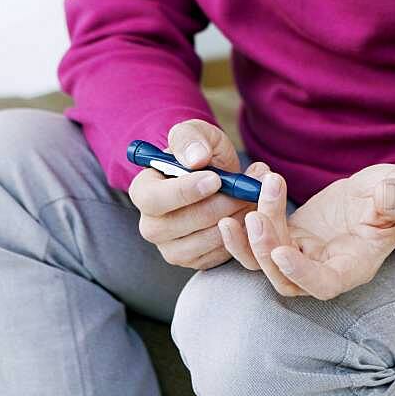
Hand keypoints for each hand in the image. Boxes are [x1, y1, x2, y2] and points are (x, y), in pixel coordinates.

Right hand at [127, 119, 271, 270]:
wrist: (217, 177)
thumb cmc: (200, 153)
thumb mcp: (195, 134)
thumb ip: (191, 139)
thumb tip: (195, 159)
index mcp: (143, 192)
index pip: (155, 199)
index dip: (186, 191)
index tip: (216, 179)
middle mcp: (150, 225)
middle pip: (182, 223)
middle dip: (220, 204)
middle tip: (247, 187)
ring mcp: (171, 248)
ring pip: (205, 240)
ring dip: (234, 217)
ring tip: (252, 195)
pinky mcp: (194, 261)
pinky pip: (218, 254)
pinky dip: (239, 233)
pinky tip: (248, 212)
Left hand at [218, 163, 394, 298]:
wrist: (379, 189)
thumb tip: (388, 199)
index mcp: (355, 265)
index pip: (324, 285)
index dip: (301, 275)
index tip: (281, 251)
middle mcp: (325, 267)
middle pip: (284, 279)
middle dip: (265, 251)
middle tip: (255, 216)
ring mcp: (303, 254)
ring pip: (265, 261)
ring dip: (250, 236)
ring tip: (246, 200)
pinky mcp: (289, 236)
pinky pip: (259, 240)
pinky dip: (245, 225)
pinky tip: (240, 194)